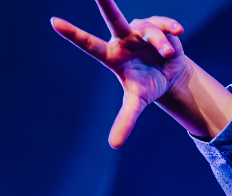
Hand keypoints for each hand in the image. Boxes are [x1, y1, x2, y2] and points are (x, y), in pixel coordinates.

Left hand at [51, 3, 191, 146]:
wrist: (170, 75)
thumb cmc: (147, 86)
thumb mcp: (136, 103)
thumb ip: (125, 120)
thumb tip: (114, 145)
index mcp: (112, 55)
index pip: (89, 43)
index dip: (72, 34)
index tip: (53, 22)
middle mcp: (123, 38)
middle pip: (113, 17)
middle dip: (106, 2)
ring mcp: (140, 30)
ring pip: (150, 31)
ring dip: (161, 42)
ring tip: (167, 53)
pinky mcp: (158, 26)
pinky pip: (164, 25)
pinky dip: (171, 31)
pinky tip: (178, 34)